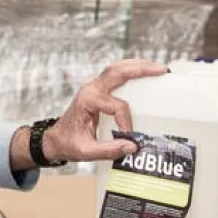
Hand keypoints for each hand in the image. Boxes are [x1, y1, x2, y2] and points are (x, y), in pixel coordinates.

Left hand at [44, 59, 166, 161]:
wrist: (56, 139)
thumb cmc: (69, 144)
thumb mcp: (86, 151)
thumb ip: (108, 150)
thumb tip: (132, 146)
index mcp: (87, 101)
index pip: (114, 105)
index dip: (125, 119)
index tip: (129, 134)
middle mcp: (90, 89)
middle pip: (116, 72)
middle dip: (140, 69)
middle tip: (161, 70)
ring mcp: (94, 87)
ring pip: (116, 68)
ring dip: (137, 66)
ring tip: (157, 68)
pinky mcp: (98, 90)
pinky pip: (115, 75)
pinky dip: (131, 70)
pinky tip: (144, 72)